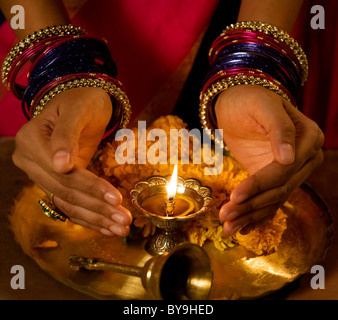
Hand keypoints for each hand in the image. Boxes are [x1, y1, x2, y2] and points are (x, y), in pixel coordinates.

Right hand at [12, 87, 131, 236]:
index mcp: (31, 141)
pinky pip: (70, 203)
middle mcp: (31, 161)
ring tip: (121, 228)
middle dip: (98, 208)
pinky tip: (108, 228)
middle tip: (124, 220)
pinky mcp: (56, 181)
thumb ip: (66, 136)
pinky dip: (90, 218)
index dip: (91, 187)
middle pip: (66, 192)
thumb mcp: (78, 111)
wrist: (81, 101)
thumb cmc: (82, 100)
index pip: (63, 173)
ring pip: (69, 203)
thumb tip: (60, 165)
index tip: (116, 198)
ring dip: (96, 218)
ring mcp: (42, 173)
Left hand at [215, 85, 323, 235]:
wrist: (238, 103)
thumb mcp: (263, 106)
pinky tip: (239, 229)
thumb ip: (279, 128)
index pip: (284, 169)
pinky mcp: (274, 178)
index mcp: (307, 138)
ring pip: (272, 199)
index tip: (236, 196)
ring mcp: (291, 171)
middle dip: (250, 205)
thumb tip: (290, 158)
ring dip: (249, 215)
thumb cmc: (249, 99)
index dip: (259, 184)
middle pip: (278, 189)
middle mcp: (304, 158)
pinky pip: (267, 200)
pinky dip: (253, 216)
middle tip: (226, 216)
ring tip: (227, 227)